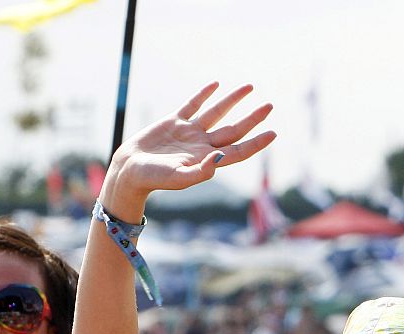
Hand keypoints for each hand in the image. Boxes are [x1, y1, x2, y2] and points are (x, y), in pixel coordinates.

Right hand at [102, 83, 275, 217]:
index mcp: (207, 159)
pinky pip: (193, 104)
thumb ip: (201, 172)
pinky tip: (215, 85)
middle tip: (270, 106)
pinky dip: (204, 94)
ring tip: (249, 87)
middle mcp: (202, 145)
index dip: (256, 143)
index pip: (238, 150)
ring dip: (233, 100)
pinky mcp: (174, 122)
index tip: (273, 133)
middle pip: (234, 129)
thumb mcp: (178, 178)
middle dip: (252, 118)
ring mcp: (189, 132)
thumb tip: (221, 157)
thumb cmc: (154, 179)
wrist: (130, 170)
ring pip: (217, 112)